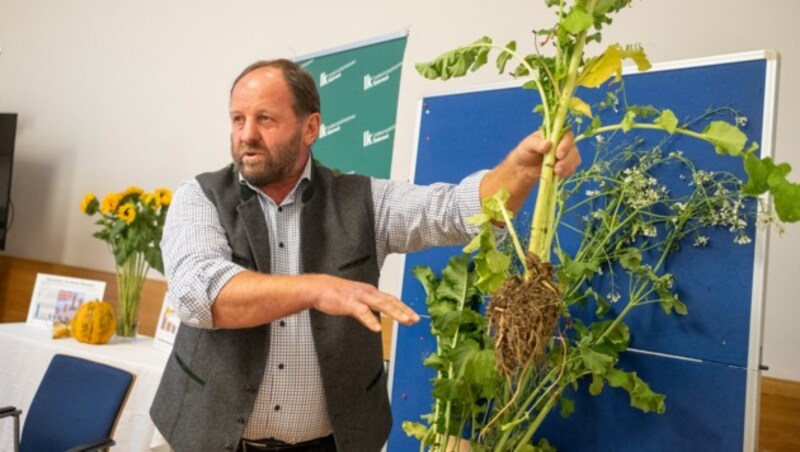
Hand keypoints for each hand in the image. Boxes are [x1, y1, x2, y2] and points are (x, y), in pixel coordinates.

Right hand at [305, 274, 419, 331]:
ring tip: (405, 320)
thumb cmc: (335, 294)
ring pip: (381, 304)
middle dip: (404, 310)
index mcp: (370, 292)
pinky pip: (362, 312)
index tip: (414, 315)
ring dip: (394, 313)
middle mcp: (368, 292)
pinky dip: (371, 320)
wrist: (318, 288)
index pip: (391, 299)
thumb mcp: (356, 298)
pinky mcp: (349, 303)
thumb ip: (367, 306)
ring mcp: (360, 297)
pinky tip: (377, 327)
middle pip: (390, 301)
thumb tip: (376, 316)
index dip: (404, 307)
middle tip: (416, 319)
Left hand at [481, 130, 581, 213]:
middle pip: (573, 148)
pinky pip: (572, 168)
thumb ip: (537, 144)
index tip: (558, 154)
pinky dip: (567, 172)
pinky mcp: (566, 165)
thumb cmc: (525, 152)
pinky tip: (558, 175)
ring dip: (567, 167)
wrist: (523, 168)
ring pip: (574, 158)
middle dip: (567, 159)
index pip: (567, 135)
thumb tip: (548, 144)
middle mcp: (563, 142)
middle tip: (557, 168)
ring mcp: (566, 154)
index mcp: (555, 133)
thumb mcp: (528, 145)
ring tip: (556, 173)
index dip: (565, 144)